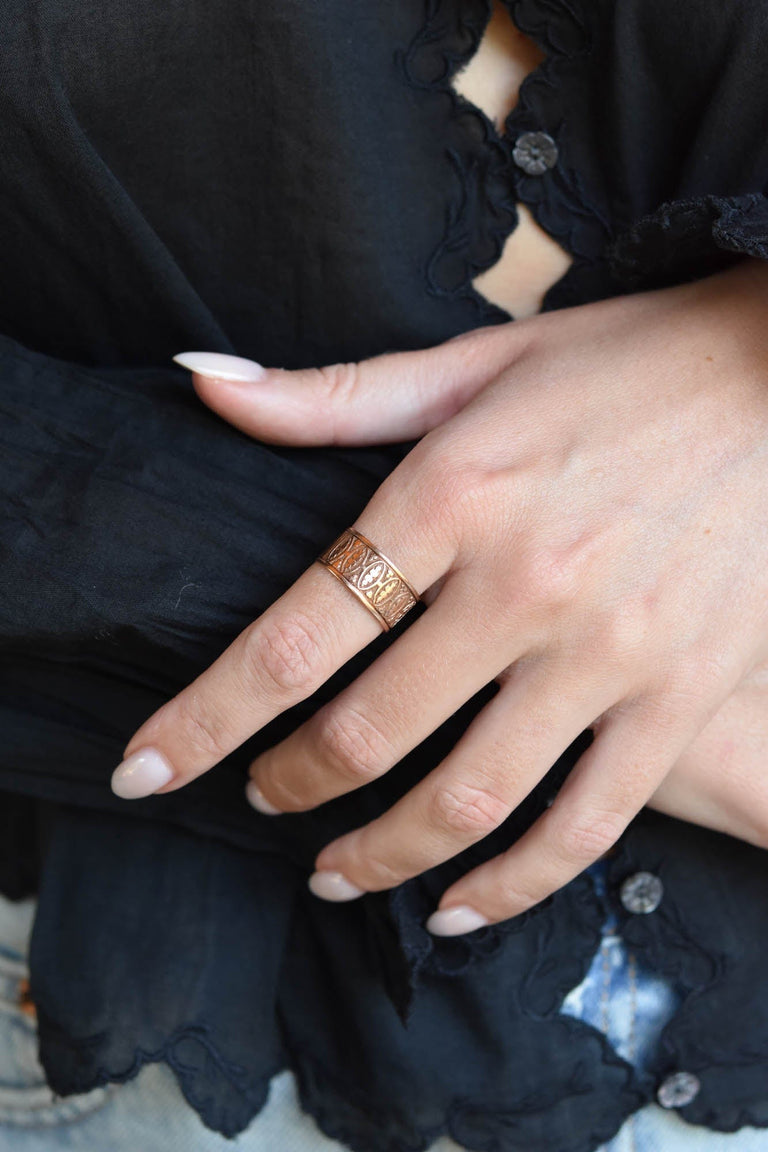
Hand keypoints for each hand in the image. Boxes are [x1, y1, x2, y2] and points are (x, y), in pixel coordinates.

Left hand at [112, 255, 767, 934]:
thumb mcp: (474, 362)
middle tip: (259, 797)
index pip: (296, 633)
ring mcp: (613, 651)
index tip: (145, 768)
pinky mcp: (681, 696)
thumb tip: (205, 388)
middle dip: (290, 784)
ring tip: (333, 870)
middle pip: (370, 731)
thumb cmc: (623, 366)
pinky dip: (515, 887)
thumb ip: (333, 395)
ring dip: (381, 854)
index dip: (204, 716)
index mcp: (456, 492)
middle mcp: (528, 581)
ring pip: (471, 799)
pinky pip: (587, 824)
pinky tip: (459, 907)